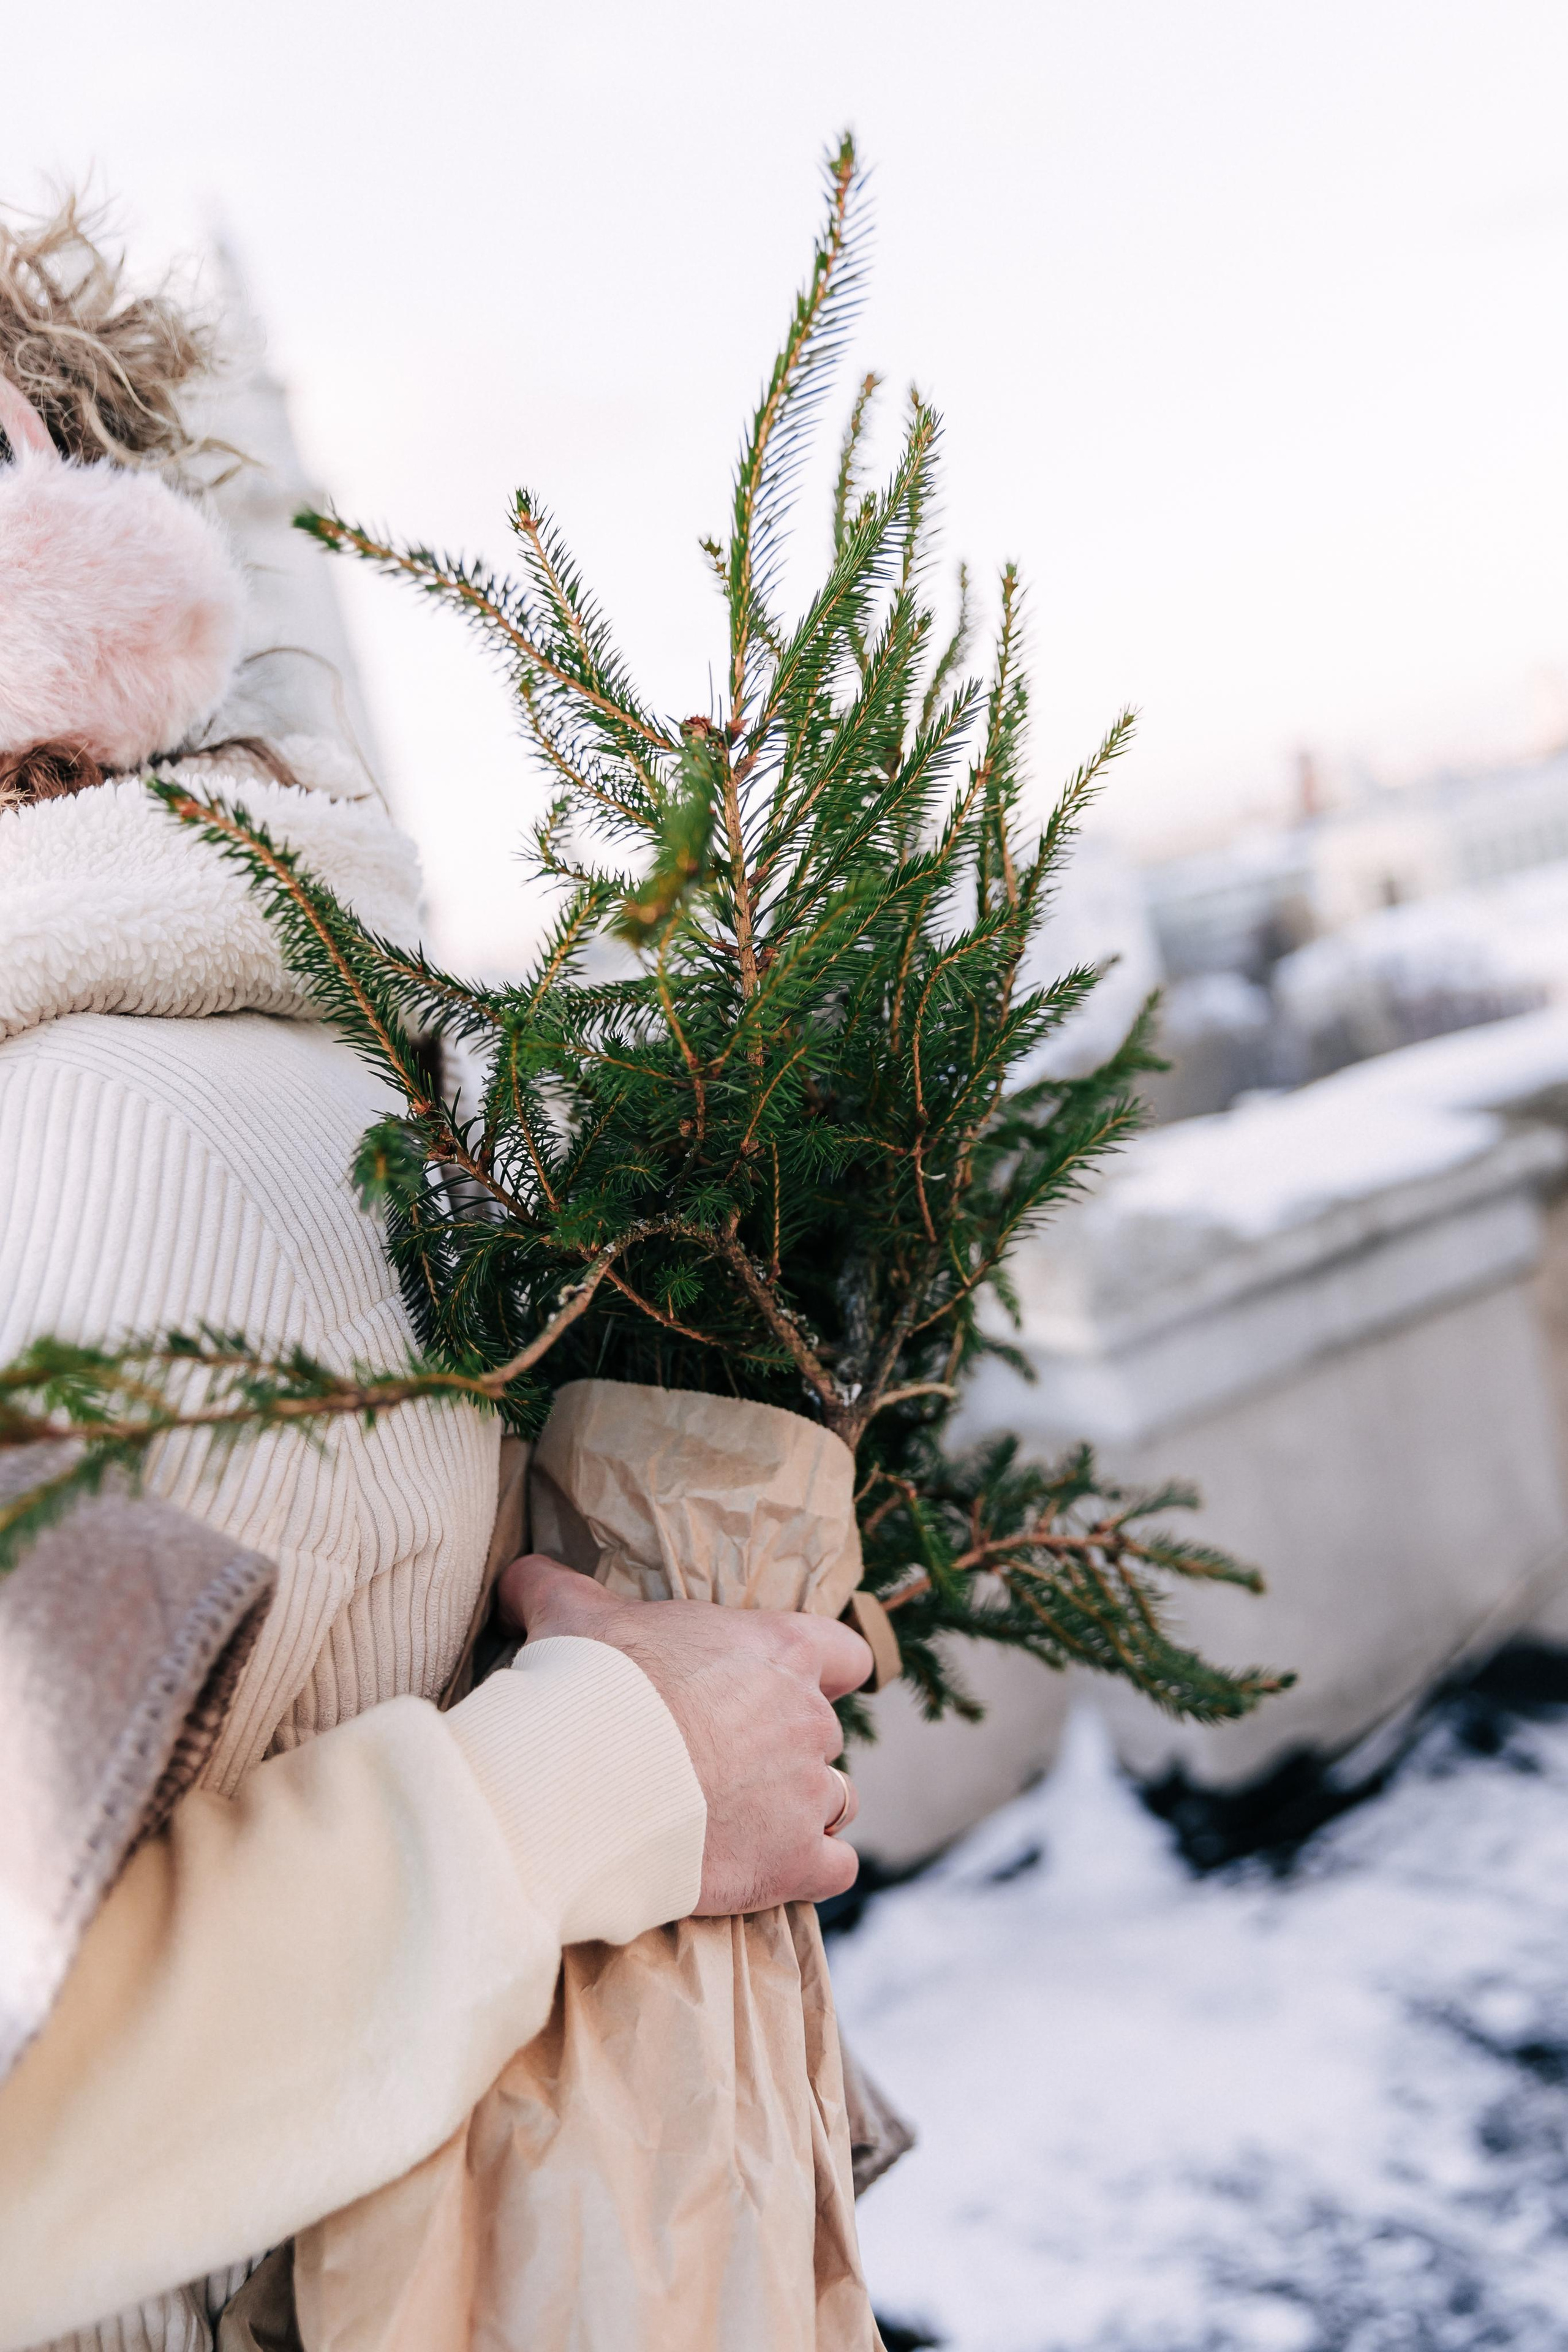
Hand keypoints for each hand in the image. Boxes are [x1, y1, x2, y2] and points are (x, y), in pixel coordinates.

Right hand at [497, 1555, 872, 1913]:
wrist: (583, 1782)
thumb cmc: (588, 1686)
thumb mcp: (568, 1613)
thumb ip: (553, 1586)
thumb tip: (517, 1576)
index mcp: (778, 1648)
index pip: (845, 1653)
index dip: (824, 1673)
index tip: (791, 1689)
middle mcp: (808, 1718)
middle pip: (824, 1733)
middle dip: (784, 1749)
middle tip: (722, 1764)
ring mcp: (808, 1794)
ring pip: (835, 1800)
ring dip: (799, 1810)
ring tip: (741, 1820)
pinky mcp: (793, 1861)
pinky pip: (834, 1868)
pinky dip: (807, 1870)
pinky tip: (764, 1869)